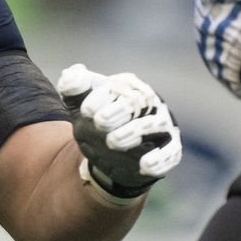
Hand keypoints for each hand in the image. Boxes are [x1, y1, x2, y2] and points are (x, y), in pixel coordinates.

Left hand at [57, 65, 181, 201]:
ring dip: (133, 132)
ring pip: (153, 125)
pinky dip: (159, 159)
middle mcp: (149, 104)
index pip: (119, 86)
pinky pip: (170, 152)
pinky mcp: (169, 149)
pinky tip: (145, 164)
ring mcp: (161, 126)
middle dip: (118, 111)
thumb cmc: (97, 122)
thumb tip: (70, 76)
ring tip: (112, 141)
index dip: (102, 97)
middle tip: (98, 122)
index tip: (85, 110)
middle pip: (138, 103)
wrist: (111, 154)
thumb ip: (74, 89)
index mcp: (128, 88)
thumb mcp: (80, 105)